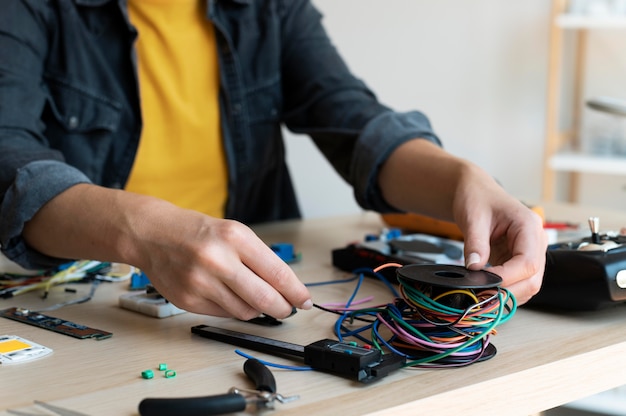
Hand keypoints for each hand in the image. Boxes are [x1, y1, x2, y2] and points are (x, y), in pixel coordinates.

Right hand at [133, 210, 312, 319]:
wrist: (153, 234)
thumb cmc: (198, 233)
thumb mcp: (234, 233)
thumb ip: (259, 260)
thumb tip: (286, 290)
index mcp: (235, 238)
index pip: (277, 273)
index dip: (296, 292)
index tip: (305, 300)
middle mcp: (218, 260)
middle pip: (265, 299)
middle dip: (283, 308)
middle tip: (288, 309)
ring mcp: (201, 283)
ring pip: (246, 312)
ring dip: (258, 310)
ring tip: (257, 300)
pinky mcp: (188, 301)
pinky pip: (224, 315)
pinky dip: (234, 310)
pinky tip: (231, 297)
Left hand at [378, 139, 546, 304]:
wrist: (475, 192)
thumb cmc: (477, 198)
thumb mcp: (473, 217)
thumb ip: (475, 244)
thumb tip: (474, 269)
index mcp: (529, 226)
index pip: (528, 262)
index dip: (508, 278)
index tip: (485, 283)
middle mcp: (535, 240)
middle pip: (533, 278)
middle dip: (509, 291)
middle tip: (481, 295)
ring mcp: (530, 251)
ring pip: (528, 284)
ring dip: (507, 294)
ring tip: (481, 293)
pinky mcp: (519, 259)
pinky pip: (517, 281)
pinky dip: (504, 289)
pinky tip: (486, 289)